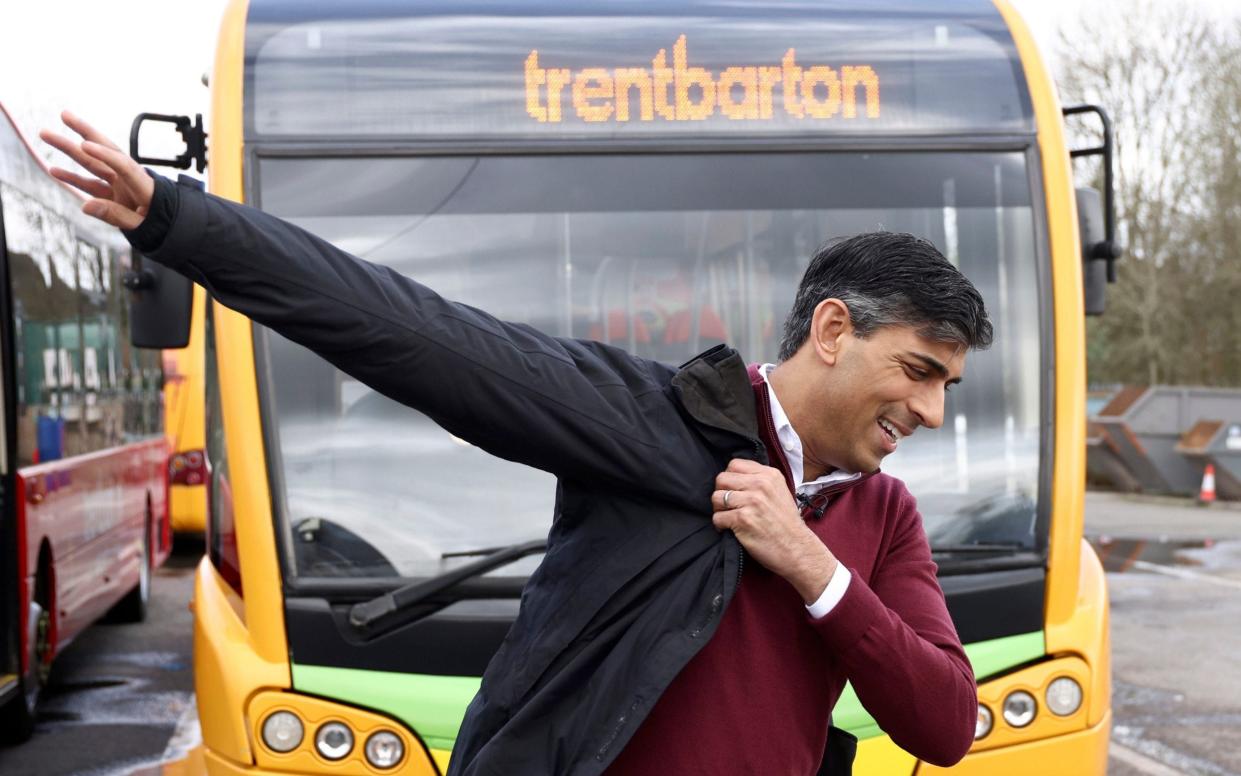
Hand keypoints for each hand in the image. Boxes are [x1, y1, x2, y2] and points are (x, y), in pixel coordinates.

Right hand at [39, 111, 153, 229]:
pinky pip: (89, 183)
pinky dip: (73, 178)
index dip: (105, 155)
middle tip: (64, 115)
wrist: (170, 229)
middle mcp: (129, 180)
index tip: (85, 145)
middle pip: (106, 151)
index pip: (123, 165)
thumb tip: (85, 206)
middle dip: (85, 132)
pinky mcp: (110, 194)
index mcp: (144, 186)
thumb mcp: (142, 225)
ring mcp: (119, 185)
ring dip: (70, 149)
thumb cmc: (161, 225)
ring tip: (47, 134)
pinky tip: (53, 170)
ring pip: (91, 164)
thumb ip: (116, 215)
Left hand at [712, 458, 837, 602]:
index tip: (734, 490)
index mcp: (769, 475)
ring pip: (716, 497)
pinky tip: (730, 529)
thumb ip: (760, 480)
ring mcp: (751, 501)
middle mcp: (760, 484)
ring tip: (729, 517)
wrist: (797, 549)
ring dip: (719, 509)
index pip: (734, 464)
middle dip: (721, 492)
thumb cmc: (787, 524)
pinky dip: (720, 525)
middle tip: (728, 505)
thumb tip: (735, 476)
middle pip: (722, 479)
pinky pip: (717, 517)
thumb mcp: (780, 491)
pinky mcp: (742, 519)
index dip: (730, 478)